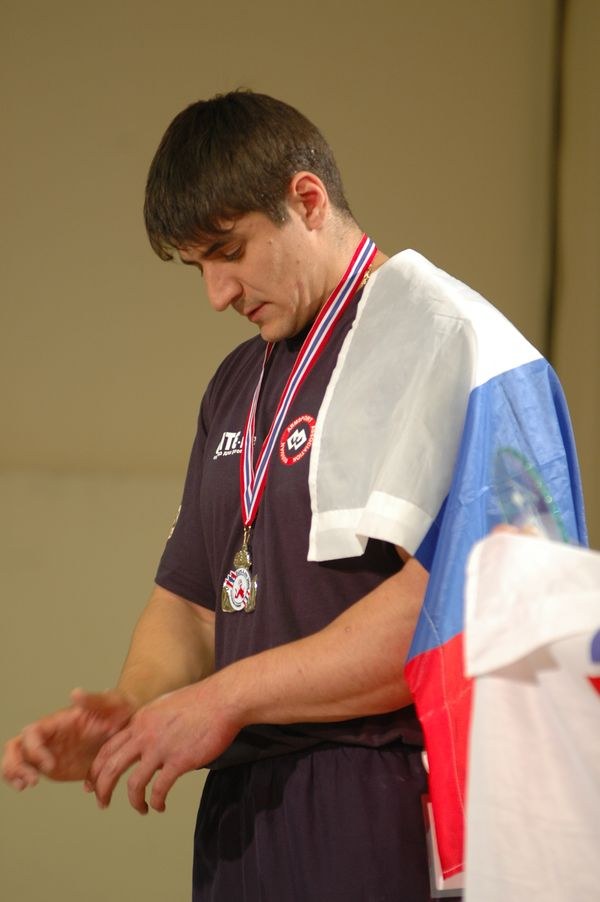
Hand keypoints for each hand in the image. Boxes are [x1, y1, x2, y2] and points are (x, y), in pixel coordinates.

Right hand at [2, 689, 133, 789]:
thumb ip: (94, 700)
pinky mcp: (53, 765)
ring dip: (14, 773)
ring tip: (28, 784)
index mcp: (59, 721)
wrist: (130, 728)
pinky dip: (20, 779)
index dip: (34, 749)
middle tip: (32, 781)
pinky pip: (29, 771)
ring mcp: (49, 751)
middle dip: (15, 764)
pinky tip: (28, 786)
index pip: (33, 732)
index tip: (50, 765)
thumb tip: (75, 693)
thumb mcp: (113, 703)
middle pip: (16, 746)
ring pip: (17, 759)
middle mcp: (49, 736)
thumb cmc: (121, 711)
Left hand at [88, 679, 239, 813]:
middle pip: (111, 767)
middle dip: (102, 788)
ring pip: (133, 784)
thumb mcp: (166, 705)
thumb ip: (153, 722)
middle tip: (102, 802)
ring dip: (133, 801)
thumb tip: (149, 737)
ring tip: (140, 809)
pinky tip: (160, 806)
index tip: (94, 783)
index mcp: (140, 720)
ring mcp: (161, 748)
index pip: (108, 748)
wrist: (224, 699)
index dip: (97, 768)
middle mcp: (145, 734)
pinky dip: (156, 802)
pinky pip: (159, 789)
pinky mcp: (179, 761)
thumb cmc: (201, 701)